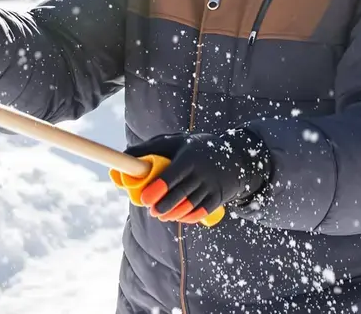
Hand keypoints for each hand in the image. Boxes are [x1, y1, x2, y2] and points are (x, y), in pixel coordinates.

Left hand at [123, 129, 270, 222]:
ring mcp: (212, 186)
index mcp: (189, 157)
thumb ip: (149, 149)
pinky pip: (202, 211)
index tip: (145, 199)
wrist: (235, 156)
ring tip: (162, 214)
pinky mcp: (218, 198)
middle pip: (181, 194)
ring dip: (175, 213)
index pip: (172, 176)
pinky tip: (179, 217)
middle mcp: (202, 173)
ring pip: (191, 205)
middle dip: (165, 205)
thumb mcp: (175, 142)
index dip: (158, 189)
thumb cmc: (194, 148)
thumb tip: (125, 156)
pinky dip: (190, 217)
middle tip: (152, 211)